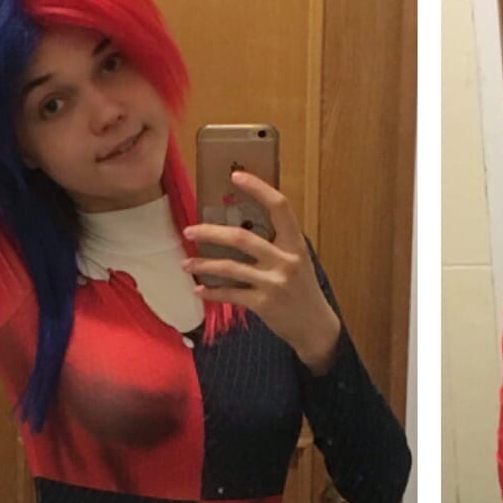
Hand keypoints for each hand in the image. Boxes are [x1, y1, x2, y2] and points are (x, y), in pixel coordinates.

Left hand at [181, 169, 343, 373]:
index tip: (236, 176)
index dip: (258, 188)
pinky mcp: (264, 304)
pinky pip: (231, 294)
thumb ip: (277, 245)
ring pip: (231, 267)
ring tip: (187, 264)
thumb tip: (239, 227)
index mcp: (296, 244)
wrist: (315, 326)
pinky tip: (199, 290)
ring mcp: (274, 283)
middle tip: (190, 230)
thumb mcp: (298, 261)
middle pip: (243, 238)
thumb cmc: (303, 289)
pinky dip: (212, 292)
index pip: (279, 207)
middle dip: (211, 232)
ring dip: (204, 264)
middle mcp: (286, 261)